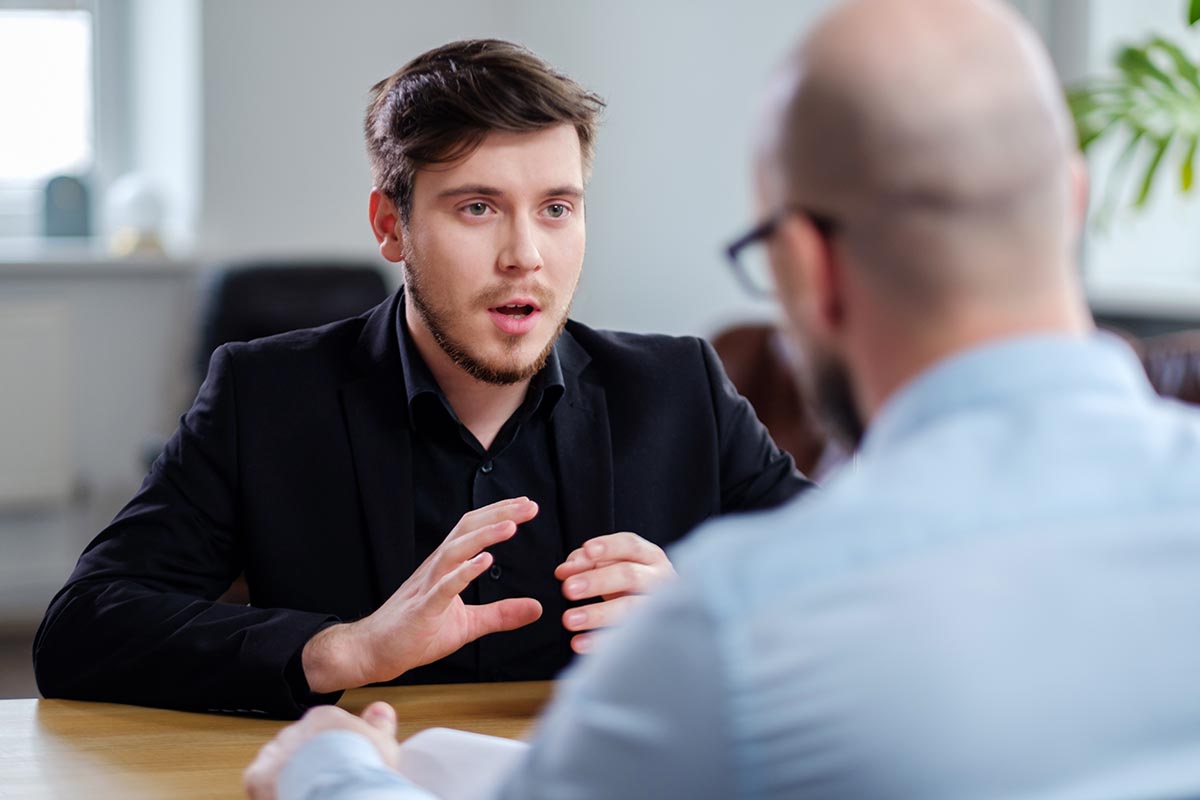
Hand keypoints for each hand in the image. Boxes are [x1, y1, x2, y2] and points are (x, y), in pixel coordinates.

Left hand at [244, 701, 399, 799]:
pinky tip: (290, 794)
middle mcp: (296, 731)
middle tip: (328, 780)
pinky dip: (271, 789)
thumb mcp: (382, 741)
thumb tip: (380, 709)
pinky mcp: (258, 778)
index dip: (336, 747)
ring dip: (290, 774)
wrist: (339, 790)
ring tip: (309, 791)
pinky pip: (260, 781)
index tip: (344, 762)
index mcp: (324, 718)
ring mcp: (275, 754)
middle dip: (311, 760)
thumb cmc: (362, 767)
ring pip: (279, 761)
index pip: (326, 728)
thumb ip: (379, 723)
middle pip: (301, 744)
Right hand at [303, 498, 543, 691]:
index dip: (499, 514)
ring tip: (511, 526)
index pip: (473, 530)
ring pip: (455, 551)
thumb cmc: (416, 633)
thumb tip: (537, 608)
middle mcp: (436, 568)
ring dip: (484, 536)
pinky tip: (485, 562)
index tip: (527, 505)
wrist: (374, 652)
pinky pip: (444, 587)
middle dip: (498, 514)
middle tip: (530, 506)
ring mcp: (427, 587)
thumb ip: (501, 614)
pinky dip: (464, 572)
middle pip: (467, 530)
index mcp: (446, 567)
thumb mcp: (468, 625)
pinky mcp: (422, 610)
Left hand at [554, 532, 676, 653]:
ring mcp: (659, 607)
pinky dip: (600, 641)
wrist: (660, 610)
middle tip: (568, 589)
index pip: (630, 545)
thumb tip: (564, 570)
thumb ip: (587, 561)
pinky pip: (626, 638)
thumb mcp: (612, 565)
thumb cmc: (629, 582)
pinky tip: (579, 642)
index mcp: (649, 556)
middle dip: (597, 581)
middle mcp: (658, 578)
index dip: (608, 547)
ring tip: (570, 619)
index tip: (587, 551)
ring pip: (629, 608)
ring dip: (597, 614)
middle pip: (628, 575)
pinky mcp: (653, 633)